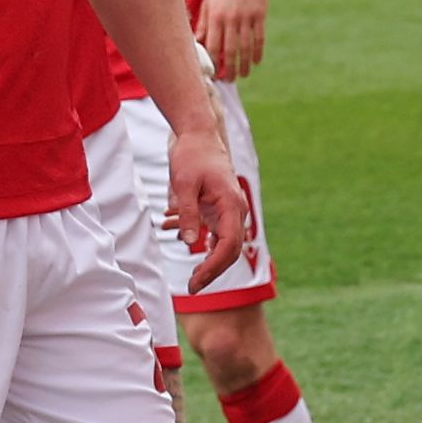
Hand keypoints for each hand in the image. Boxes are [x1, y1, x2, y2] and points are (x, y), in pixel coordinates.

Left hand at [161, 121, 254, 291]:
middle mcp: (236, 210)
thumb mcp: (184, 183)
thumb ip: (188, 213)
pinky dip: (204, 243)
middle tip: (192, 286)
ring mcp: (231, 210)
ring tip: (191, 274)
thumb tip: (190, 241)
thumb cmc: (192, 156)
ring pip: (224, 244)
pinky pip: (217, 233)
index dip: (213, 267)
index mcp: (231, 204)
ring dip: (207, 259)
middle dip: (212, 270)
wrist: (199, 136)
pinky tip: (188, 245)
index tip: (195, 281)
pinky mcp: (222, 209)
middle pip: (230, 250)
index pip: (228, 245)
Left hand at [195, 0, 269, 81]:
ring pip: (246, 47)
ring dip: (244, 64)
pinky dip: (257, 52)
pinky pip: (259, 38)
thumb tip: (197, 44)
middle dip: (229, 69)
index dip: (213, 62)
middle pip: (231, 50)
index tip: (213, 73)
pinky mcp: (260, 15)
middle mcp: (231, 19)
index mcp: (216, 16)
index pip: (213, 46)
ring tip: (243, 75)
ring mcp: (247, 17)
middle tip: (229, 80)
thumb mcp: (208, 2)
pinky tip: (255, 62)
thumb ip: (203, 24)